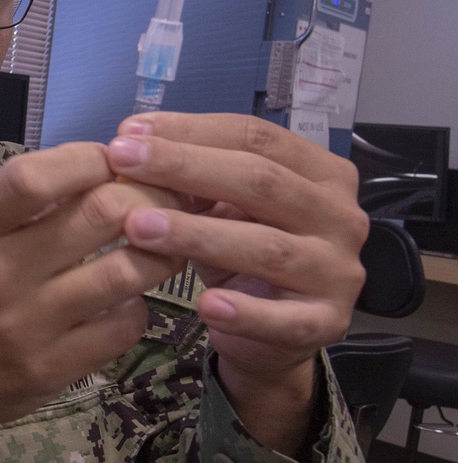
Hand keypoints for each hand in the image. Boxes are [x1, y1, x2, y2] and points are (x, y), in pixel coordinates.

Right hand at [0, 142, 185, 462]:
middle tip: (164, 197)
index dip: (89, 158)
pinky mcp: (52, 368)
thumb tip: (103, 166)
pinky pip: (125, 325)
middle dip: (148, 196)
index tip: (113, 160)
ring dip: (160, 251)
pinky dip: (138, 304)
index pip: (35, 177)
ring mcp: (26, 326)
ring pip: (126, 271)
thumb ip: (24, 203)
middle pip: (100, 214)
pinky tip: (126, 298)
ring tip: (165, 243)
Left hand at [107, 112, 367, 455]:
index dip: (192, 131)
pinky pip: (285, 319)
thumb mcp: (221, 207)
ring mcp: (337, 271)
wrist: (273, 331)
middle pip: (261, 181)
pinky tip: (206, 306)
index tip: (130, 133)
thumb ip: (191, 176)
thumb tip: (132, 138)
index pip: (256, 138)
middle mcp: (340, 216)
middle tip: (123, 164)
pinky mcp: (327, 323)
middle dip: (184, 168)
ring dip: (198, 234)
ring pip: (266, 246)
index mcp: (321, 172)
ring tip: (139, 227)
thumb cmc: (243, 253)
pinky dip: (245, 312)